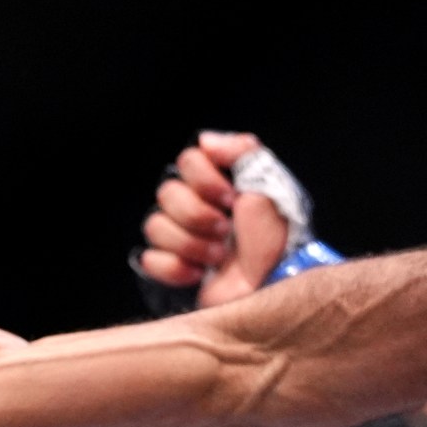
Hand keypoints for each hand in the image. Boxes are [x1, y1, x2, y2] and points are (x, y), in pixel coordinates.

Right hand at [136, 131, 292, 309]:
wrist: (273, 286)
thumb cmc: (278, 240)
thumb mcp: (271, 184)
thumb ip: (242, 150)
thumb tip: (205, 140)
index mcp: (218, 184)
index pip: (187, 161)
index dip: (205, 180)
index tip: (231, 199)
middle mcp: (196, 207)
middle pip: (166, 193)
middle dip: (198, 215)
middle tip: (226, 231)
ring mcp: (181, 239)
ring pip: (155, 225)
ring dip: (191, 243)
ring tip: (218, 257)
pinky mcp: (172, 269)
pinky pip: (149, 258)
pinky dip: (175, 267)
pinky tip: (198, 274)